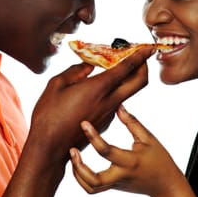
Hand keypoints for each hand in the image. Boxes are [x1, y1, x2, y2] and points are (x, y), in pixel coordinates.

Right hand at [27, 45, 153, 162]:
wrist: (50, 148)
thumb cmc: (49, 115)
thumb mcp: (56, 85)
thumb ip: (75, 71)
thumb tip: (88, 65)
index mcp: (99, 88)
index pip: (128, 67)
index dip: (140, 55)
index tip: (148, 48)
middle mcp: (109, 101)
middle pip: (140, 82)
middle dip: (144, 67)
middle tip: (138, 57)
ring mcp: (109, 114)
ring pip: (128, 92)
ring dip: (129, 79)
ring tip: (114, 69)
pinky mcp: (105, 123)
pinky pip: (116, 102)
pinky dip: (115, 91)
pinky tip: (99, 88)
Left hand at [69, 105, 194, 196]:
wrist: (165, 185)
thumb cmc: (159, 159)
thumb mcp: (149, 138)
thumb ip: (132, 122)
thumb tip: (118, 105)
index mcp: (130, 161)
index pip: (106, 151)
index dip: (93, 137)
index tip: (84, 123)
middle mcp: (121, 175)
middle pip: (94, 180)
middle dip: (79, 166)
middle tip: (73, 149)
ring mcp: (115, 183)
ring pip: (91, 188)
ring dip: (77, 174)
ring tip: (73, 156)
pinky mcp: (112, 187)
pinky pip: (92, 189)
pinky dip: (81, 179)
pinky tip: (79, 164)